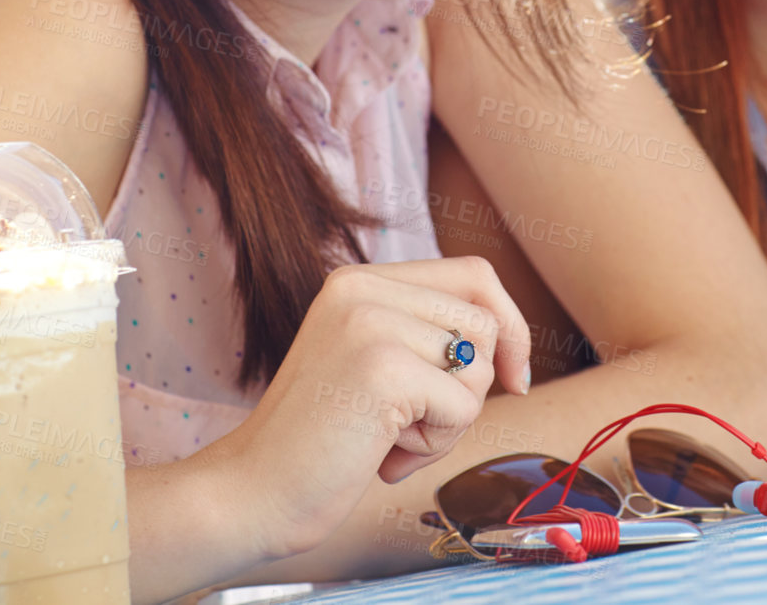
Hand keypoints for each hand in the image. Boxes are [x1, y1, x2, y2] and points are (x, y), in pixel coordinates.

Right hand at [205, 256, 531, 561]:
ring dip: (449, 422)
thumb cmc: (323, 443)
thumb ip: (425, 336)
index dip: (508, 325)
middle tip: (410, 426)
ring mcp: (370, 324)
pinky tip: (380, 455)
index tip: (513, 377)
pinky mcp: (383, 368)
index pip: (474, 274)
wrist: (253, 494)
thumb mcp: (374, 364)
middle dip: (469, 388)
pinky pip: (462, 407)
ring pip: (478, 367)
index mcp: (358, 280)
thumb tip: (511, 344)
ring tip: (388, 439)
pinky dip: (434, 445)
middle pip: (485, 321)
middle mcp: (362, 287)